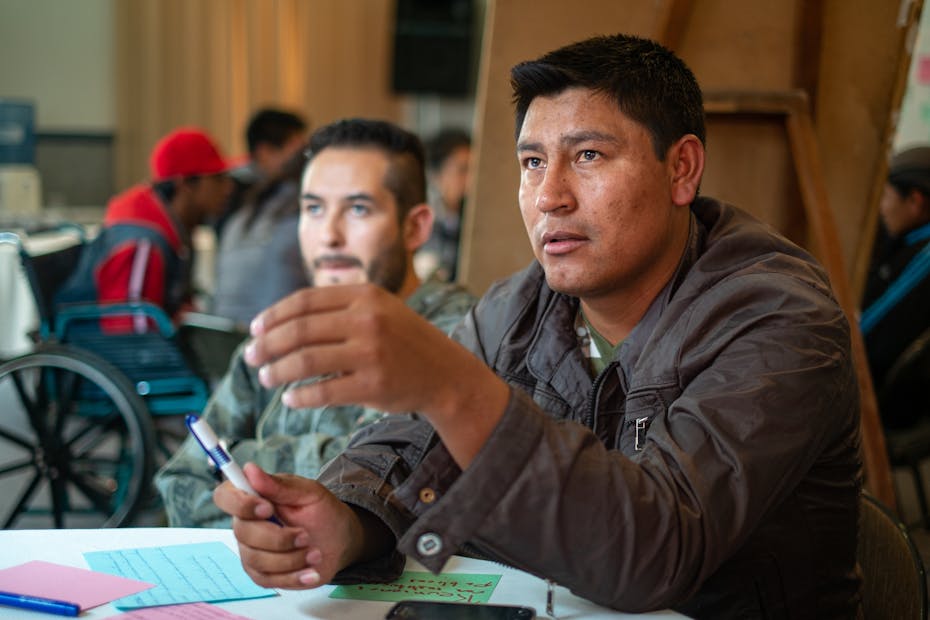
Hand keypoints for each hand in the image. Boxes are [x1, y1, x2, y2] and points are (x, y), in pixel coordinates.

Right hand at [213, 463, 366, 588]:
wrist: (339, 540)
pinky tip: (311, 572)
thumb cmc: (322, 511)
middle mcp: (247, 524)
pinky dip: (293, 576)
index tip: (267, 508)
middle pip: (242, 532)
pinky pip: (268, 580)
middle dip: (278, 537)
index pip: (225, 496)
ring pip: (256, 559)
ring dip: (290, 558)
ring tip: (315, 552)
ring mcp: (252, 551)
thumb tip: (250, 469)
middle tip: (305, 535)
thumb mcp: (308, 492)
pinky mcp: (263, 574)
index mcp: (254, 498)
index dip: (239, 503)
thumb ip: (279, 485)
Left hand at [243, 284, 508, 465]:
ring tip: (266, 378)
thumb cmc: (403, 343)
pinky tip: (291, 399)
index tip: (254, 329)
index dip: (273, 316)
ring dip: (277, 371)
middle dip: (267, 345)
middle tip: (250, 357)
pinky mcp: (373, 384)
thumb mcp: (378, 309)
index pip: (304, 301)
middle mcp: (367, 319)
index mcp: (364, 295)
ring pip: (305, 360)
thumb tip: (281, 321)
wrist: (446, 374)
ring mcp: (371, 352)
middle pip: (299, 330)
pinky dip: (300, 396)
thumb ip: (338, 308)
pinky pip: (323, 391)